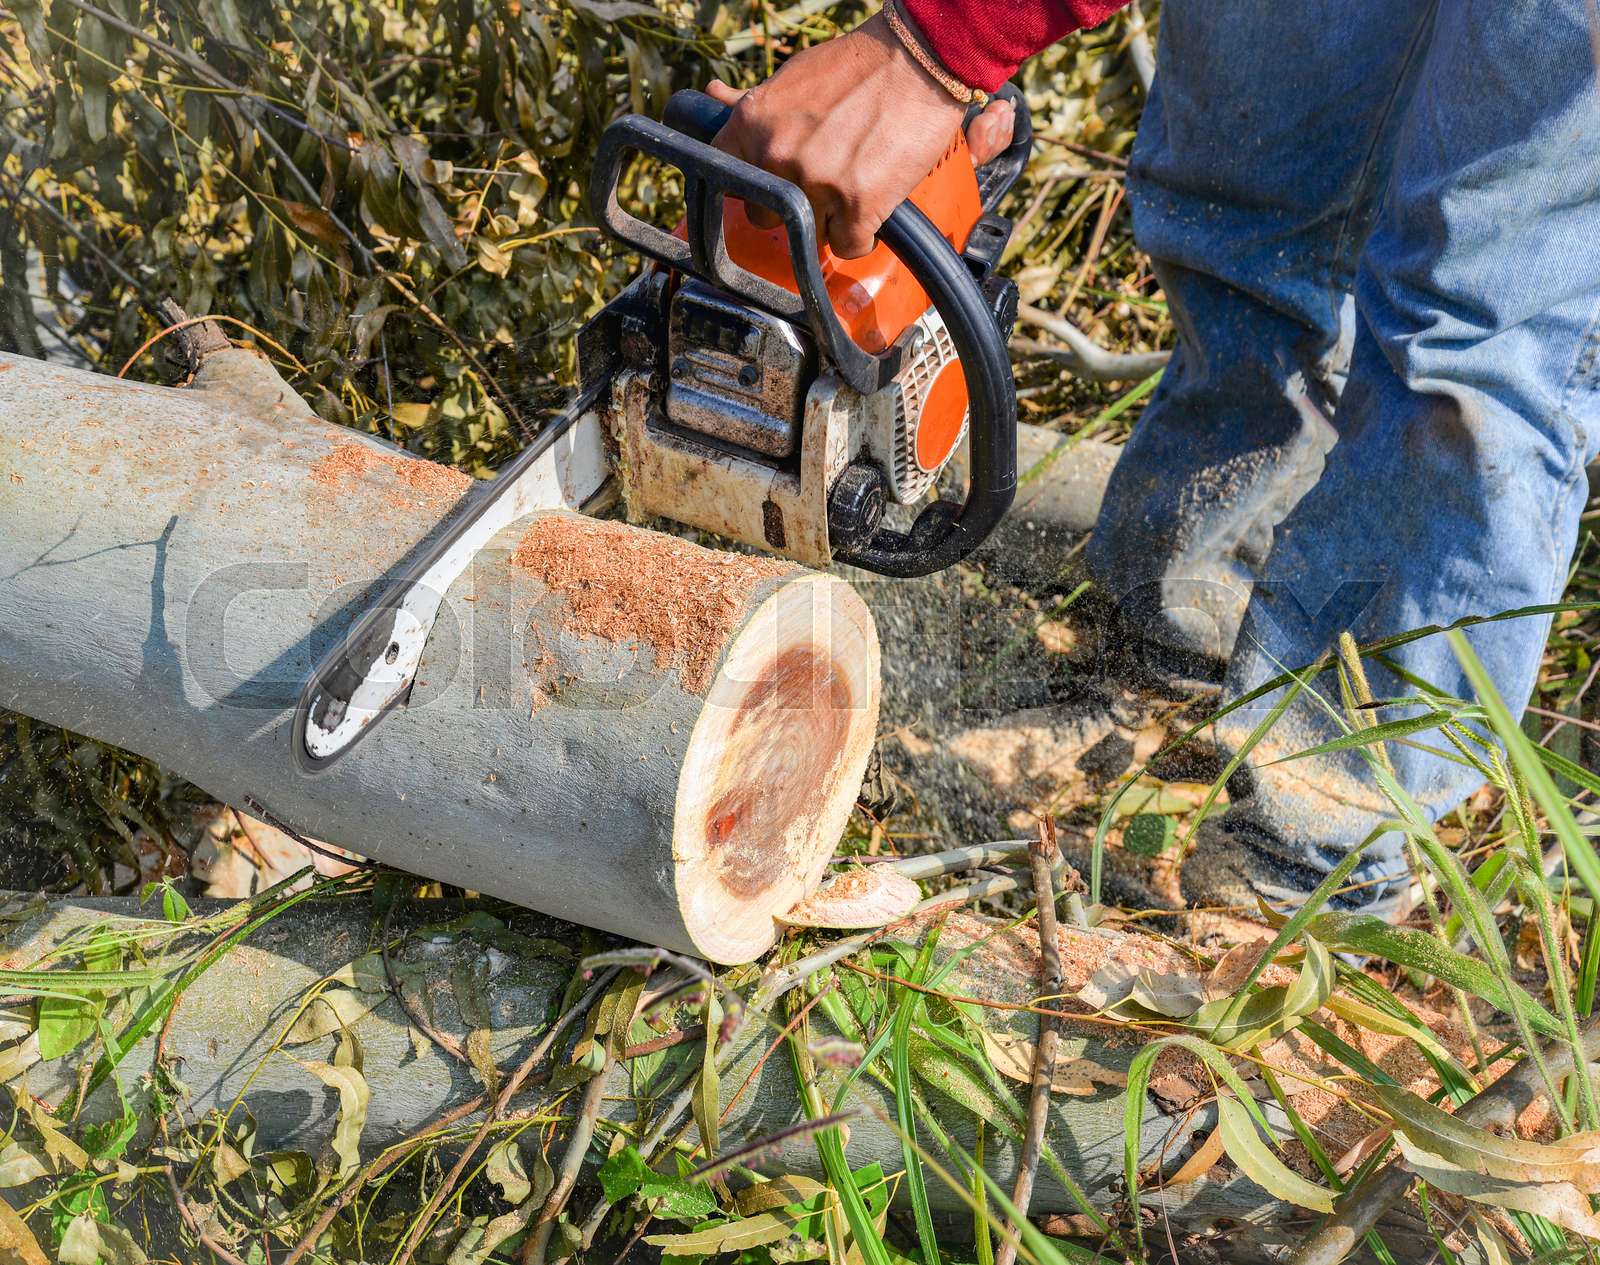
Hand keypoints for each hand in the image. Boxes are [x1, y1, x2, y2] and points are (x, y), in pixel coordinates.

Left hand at [707, 14, 1015, 258]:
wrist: (916, 61)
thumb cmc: (858, 65)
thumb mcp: (793, 75)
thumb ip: (753, 102)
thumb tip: (712, 95)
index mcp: (752, 123)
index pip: (724, 180)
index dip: (749, 188)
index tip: (765, 188)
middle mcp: (777, 155)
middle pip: (766, 216)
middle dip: (792, 207)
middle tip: (821, 184)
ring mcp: (816, 183)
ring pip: (808, 235)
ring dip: (830, 222)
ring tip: (852, 188)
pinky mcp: (857, 205)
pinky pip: (847, 247)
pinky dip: (861, 235)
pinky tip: (871, 207)